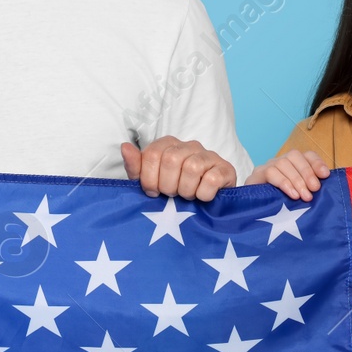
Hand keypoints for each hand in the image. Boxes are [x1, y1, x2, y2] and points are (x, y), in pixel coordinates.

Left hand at [121, 137, 236, 201]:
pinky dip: (203, 194)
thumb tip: (125, 146)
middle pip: (171, 160)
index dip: (150, 179)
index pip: (151, 154)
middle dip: (168, 186)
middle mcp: (189, 145)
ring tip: (188, 196)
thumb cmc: (174, 192)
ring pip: (192, 168)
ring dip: (186, 190)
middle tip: (173, 195)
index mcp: (169, 144)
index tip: (154, 192)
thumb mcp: (150, 182)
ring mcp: (209, 155)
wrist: (205, 207)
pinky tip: (202, 196)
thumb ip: (135, 166)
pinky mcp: (226, 169)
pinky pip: (212, 179)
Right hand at [245, 149, 329, 200]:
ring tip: (305, 196)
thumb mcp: (299, 197)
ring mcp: (267, 167)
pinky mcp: (256, 175)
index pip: (307, 155)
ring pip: (283, 162)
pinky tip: (292, 194)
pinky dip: (284, 183)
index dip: (317, 163)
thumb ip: (310, 191)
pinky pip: (271, 172)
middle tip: (315, 189)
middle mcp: (281, 162)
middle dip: (307, 172)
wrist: (252, 214)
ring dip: (297, 179)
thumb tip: (328, 191)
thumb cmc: (280, 207)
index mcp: (293, 165)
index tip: (325, 175)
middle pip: (295, 156)